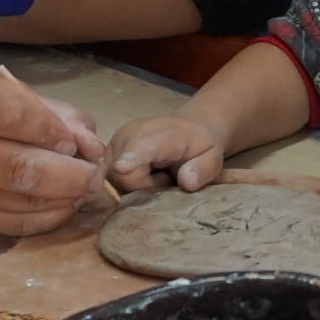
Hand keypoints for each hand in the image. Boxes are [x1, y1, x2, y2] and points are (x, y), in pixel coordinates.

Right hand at [0, 67, 109, 235]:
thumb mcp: (21, 93)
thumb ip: (62, 116)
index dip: (52, 132)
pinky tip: (66, 206)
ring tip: (85, 190)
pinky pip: (7, 223)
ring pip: (13, 198)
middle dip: (67, 175)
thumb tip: (93, 148)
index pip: (12, 116)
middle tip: (95, 175)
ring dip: (60, 198)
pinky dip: (44, 219)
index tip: (75, 142)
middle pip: (14, 166)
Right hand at [109, 115, 232, 191]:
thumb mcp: (213, 157)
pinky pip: (110, 180)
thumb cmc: (199, 147)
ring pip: (114, 181)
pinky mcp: (106, 153)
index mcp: (160, 135)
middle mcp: (130, 135)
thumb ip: (203, 169)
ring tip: (154, 173)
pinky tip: (142, 172)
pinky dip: (126, 183)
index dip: (132, 159)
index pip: (142, 148)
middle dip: (145, 187)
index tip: (122, 168)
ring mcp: (114, 143)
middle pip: (124, 178)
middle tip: (165, 177)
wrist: (187, 132)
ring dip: (135, 186)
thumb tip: (186, 181)